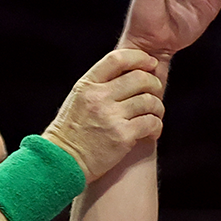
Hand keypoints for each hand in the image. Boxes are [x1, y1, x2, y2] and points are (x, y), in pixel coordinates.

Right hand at [43, 49, 164, 180]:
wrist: (62, 162)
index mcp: (87, 85)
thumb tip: (129, 74)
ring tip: (154, 115)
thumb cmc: (72, 132)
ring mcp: (111, 117)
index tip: (150, 63)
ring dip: (158, 108)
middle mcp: (99, 97)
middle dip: (154, 84)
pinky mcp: (122, 136)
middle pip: (140, 78)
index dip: (140, 58)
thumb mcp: (78, 100)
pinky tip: (152, 131)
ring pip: (149, 101)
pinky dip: (156, 126)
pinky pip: (151, 123)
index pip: (118, 59)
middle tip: (156, 93)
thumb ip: (99, 86)